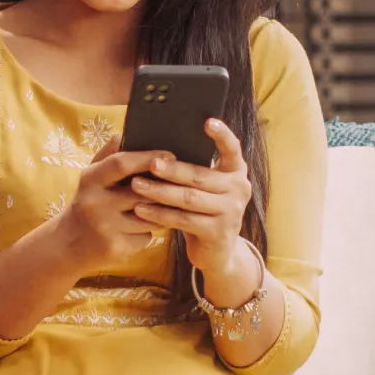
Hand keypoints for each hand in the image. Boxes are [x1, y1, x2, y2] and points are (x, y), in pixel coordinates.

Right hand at [53, 137, 164, 271]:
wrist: (68, 244)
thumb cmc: (88, 203)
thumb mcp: (92, 177)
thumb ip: (109, 154)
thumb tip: (126, 132)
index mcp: (90, 180)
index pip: (121, 163)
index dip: (148, 157)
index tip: (170, 156)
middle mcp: (95, 203)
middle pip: (142, 191)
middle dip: (164, 187)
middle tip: (181, 183)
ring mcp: (105, 228)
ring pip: (150, 216)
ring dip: (161, 212)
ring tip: (164, 206)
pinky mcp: (116, 248)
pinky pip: (146, 236)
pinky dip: (149, 232)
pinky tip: (141, 229)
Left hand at [128, 119, 258, 292]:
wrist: (216, 253)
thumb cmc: (203, 211)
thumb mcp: (206, 188)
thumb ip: (194, 169)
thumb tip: (157, 146)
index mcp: (236, 172)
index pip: (233, 149)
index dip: (222, 135)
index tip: (207, 121)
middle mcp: (239, 189)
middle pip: (200, 176)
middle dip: (172, 169)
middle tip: (149, 163)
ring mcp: (230, 213)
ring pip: (188, 198)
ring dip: (159, 191)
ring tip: (136, 185)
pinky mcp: (217, 233)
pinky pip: (182, 220)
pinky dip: (159, 214)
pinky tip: (140, 209)